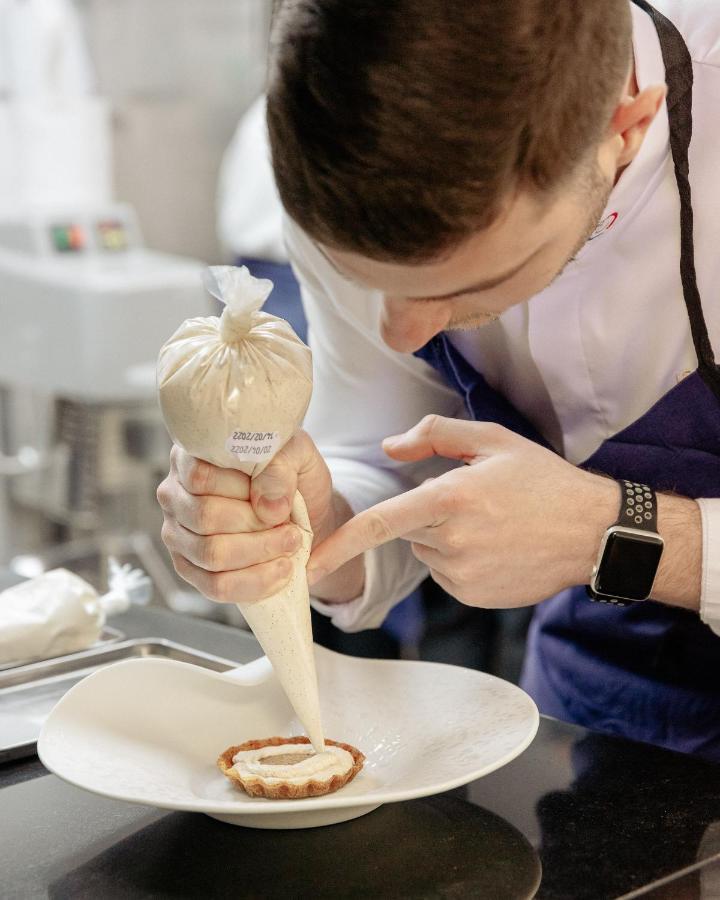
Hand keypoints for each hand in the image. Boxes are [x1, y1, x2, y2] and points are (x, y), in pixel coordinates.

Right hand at [157, 431, 334, 603]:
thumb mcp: (295, 453)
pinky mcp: (189, 568)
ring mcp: (177, 534)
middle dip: (257, 527)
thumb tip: (267, 507)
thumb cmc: (289, 473)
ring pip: (211, 554)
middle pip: (205, 517)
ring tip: (290, 545)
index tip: (277, 494)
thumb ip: (280, 469)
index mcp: (192, 455)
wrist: (302, 506)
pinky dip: (256, 582)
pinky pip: (216, 586)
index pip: (201, 476)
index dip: (243, 490)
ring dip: (260, 553)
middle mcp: (175, 494)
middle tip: (291, 527)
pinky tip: (282, 571)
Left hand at [307, 415, 617, 607]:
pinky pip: (446, 575)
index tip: (307, 564)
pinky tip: (496, 548)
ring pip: (427, 553)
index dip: (337, 546)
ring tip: (493, 526)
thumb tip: (390, 446)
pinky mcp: (474, 597)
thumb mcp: (493, 440)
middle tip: (477, 503)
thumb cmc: (543, 482)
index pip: (379, 524)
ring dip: (444, 539)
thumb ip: (435, 434)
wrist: (593, 532)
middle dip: (428, 516)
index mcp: (451, 499)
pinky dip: (459, 561)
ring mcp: (463, 576)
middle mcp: (452, 542)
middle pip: (408, 531)